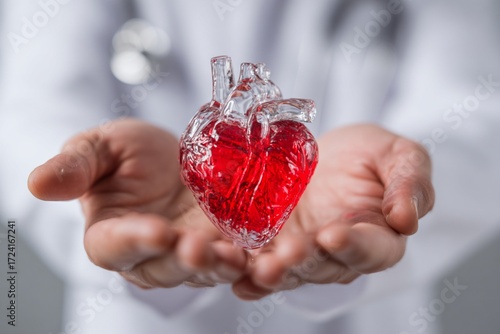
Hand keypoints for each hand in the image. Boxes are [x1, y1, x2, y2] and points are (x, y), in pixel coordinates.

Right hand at [28, 119, 247, 287]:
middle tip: (199, 246)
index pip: (116, 247)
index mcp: (113, 235)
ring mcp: (191, 253)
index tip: (156, 229)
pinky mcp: (226, 246)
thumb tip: (37, 183)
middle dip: (182, 260)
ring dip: (219, 266)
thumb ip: (76, 166)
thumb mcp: (101, 148)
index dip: (134, 240)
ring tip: (234, 255)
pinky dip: (252, 262)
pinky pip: (239, 261)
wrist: (177, 156)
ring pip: (204, 271)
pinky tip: (267, 254)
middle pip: (164, 268)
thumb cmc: (130, 154)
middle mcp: (152, 255)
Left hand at [232, 124, 434, 299]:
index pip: (370, 249)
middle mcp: (337, 254)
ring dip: (270, 272)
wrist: (331, 155)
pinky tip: (232, 272)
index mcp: (377, 237)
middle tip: (284, 256)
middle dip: (302, 262)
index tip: (334, 235)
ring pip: (288, 270)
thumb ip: (409, 183)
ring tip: (255, 268)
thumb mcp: (400, 156)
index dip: (354, 246)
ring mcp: (302, 251)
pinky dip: (244, 270)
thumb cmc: (371, 156)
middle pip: (322, 266)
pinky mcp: (272, 244)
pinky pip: (258, 261)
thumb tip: (407, 219)